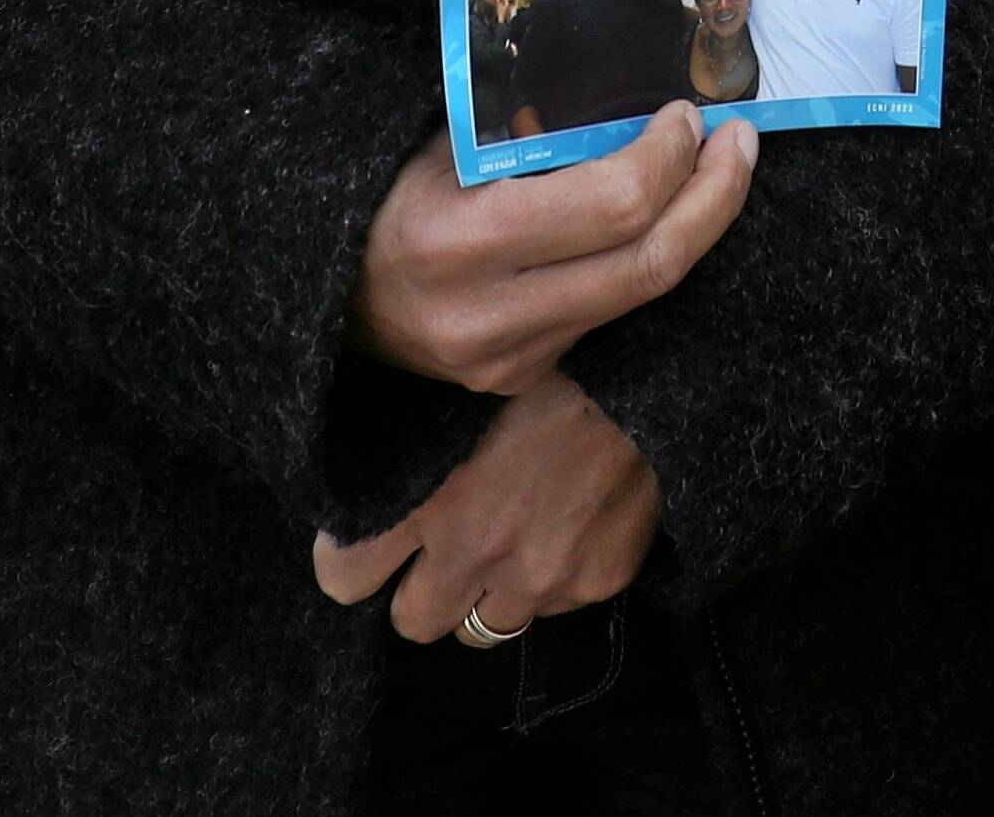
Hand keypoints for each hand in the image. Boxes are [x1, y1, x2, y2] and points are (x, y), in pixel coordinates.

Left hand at [310, 377, 663, 643]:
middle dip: (419, 590)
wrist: (649, 368)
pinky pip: (553, 608)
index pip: (344, 579)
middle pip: (412, 622)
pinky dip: (551, 579)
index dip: (350, 560)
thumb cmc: (545, 364)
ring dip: (487, 592)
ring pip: (484, 629)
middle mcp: (476, 550)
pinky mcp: (595, 581)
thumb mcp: (456, 392)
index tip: (363, 543)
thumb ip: (411, 447)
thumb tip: (364, 472)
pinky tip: (563, 521)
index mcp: (428, 498)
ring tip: (507, 536)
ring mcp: (539, 576)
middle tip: (439, 549)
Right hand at [350, 104, 753, 393]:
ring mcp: (509, 360)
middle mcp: (490, 315)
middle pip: (648, 263)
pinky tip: (667, 216)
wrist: (323, 300)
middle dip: (713, 196)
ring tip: (719, 170)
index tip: (687, 115)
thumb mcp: (443, 145)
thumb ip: (528, 133)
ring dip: (694, 228)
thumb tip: (632, 102)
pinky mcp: (522, 379)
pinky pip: (609, 314)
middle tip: (739, 142)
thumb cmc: (384, 193)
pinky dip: (647, 259)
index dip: (668, 158)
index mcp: (460, 240)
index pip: (611, 207)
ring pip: (640, 296)